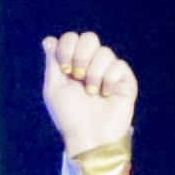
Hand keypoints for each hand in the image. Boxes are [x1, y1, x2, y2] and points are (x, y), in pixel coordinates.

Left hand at [38, 30, 134, 155]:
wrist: (90, 136)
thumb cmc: (70, 116)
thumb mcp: (54, 89)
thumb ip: (53, 62)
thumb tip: (49, 40)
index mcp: (73, 63)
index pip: (71, 38)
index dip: (67, 48)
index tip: (65, 69)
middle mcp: (91, 63)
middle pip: (89, 38)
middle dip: (81, 57)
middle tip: (78, 77)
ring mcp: (109, 71)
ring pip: (104, 52)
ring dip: (94, 74)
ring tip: (92, 92)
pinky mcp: (125, 79)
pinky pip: (119, 65)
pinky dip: (109, 80)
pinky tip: (106, 94)